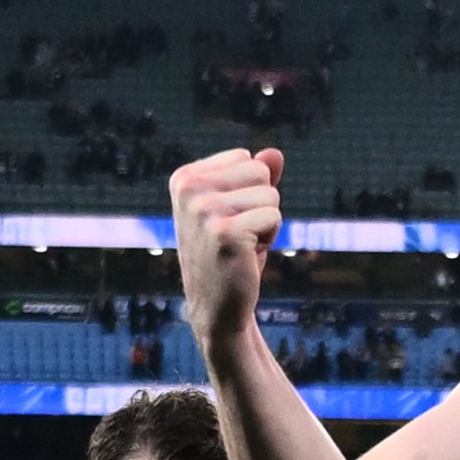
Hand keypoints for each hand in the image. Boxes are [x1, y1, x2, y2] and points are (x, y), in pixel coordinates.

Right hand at [169, 146, 284, 348]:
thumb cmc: (230, 255)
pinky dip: (270, 238)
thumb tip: (274, 152)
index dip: (251, 191)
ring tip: (242, 245)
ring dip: (267, 223)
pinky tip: (246, 256)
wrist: (216, 307)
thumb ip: (254, 179)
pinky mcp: (225, 232)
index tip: (231, 219)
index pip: (247, 159)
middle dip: (262, 204)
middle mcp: (189, 188)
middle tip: (240, 234)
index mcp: (185, 177)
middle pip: (261, 172)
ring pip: (271, 195)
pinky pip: (273, 216)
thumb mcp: (238, 210)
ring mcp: (204, 209)